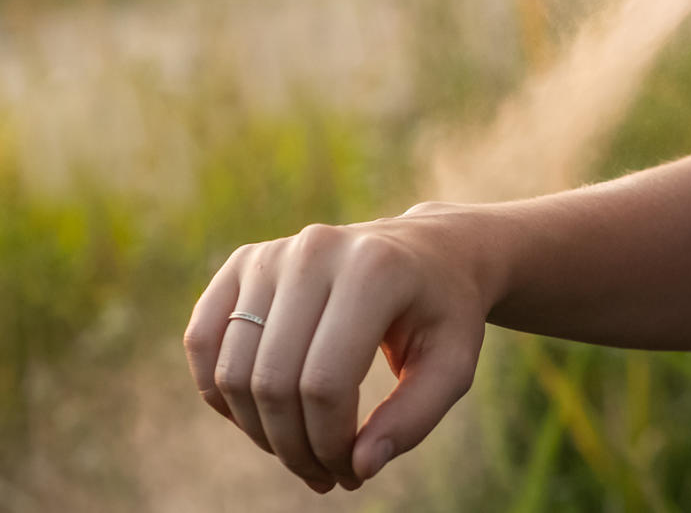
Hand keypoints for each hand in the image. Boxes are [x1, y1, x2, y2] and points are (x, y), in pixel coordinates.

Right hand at [183, 203, 489, 492]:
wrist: (429, 251)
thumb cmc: (444, 313)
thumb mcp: (451, 366)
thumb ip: (413, 419)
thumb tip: (359, 466)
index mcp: (373, 270)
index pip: (325, 382)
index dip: (330, 443)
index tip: (353, 472)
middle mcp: (314, 251)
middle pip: (273, 380)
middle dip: (294, 447)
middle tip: (325, 476)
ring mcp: (272, 253)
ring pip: (232, 370)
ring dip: (258, 431)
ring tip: (300, 452)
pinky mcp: (243, 261)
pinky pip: (202, 340)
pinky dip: (221, 394)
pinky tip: (261, 418)